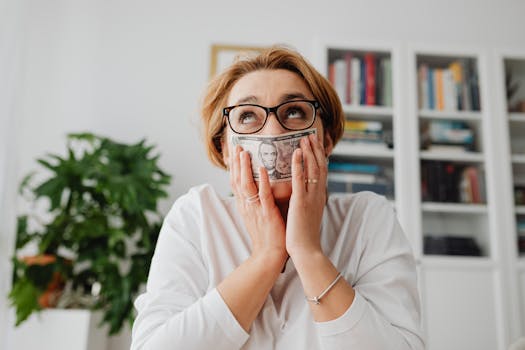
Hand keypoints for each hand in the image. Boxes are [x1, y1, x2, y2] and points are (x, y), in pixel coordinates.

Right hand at [229, 145, 287, 267]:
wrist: (269, 255)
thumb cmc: (268, 235)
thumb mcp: (257, 214)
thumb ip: (257, 199)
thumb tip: (260, 184)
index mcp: (244, 205)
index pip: (235, 181)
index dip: (233, 166)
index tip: (233, 152)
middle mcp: (246, 206)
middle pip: (236, 180)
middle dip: (235, 162)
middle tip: (236, 146)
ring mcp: (255, 209)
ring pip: (246, 185)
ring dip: (244, 168)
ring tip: (244, 153)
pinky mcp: (266, 214)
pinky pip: (263, 195)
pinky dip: (262, 181)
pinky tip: (263, 169)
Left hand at [286, 134, 326, 257]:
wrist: (306, 250)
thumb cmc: (304, 235)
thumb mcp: (309, 214)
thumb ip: (308, 201)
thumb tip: (305, 193)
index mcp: (319, 197)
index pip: (322, 172)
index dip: (319, 157)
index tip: (316, 145)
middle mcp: (318, 195)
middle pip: (320, 167)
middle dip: (316, 150)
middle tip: (311, 135)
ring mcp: (311, 198)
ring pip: (312, 169)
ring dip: (309, 152)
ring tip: (305, 138)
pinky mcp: (301, 202)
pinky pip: (300, 179)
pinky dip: (298, 164)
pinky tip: (296, 153)